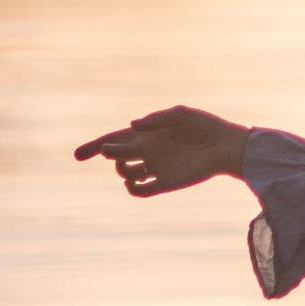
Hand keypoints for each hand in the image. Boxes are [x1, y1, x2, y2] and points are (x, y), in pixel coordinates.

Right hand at [75, 106, 247, 195]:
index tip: (77, 155)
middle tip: (109, 151)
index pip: (115, 140)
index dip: (95, 146)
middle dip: (107, 153)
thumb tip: (132, 126)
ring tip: (134, 163)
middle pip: (115, 156)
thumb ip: (155, 120)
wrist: (227, 147)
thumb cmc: (205, 126)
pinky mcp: (166, 182)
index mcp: (147, 134)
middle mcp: (148, 151)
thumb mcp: (180, 115)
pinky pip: (141, 191)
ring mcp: (155, 168)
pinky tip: (137, 181)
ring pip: (126, 174)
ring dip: (123, 169)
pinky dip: (133, 189)